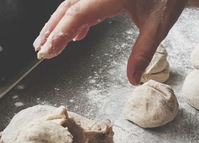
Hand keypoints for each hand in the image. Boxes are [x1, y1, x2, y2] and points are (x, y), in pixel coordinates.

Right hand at [33, 0, 186, 84]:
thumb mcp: (157, 27)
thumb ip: (143, 53)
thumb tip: (133, 79)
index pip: (77, 15)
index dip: (59, 33)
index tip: (47, 51)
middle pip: (68, 8)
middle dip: (52, 29)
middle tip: (40, 49)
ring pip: (73, 5)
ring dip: (60, 24)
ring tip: (51, 42)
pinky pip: (85, 5)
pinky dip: (77, 20)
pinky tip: (77, 34)